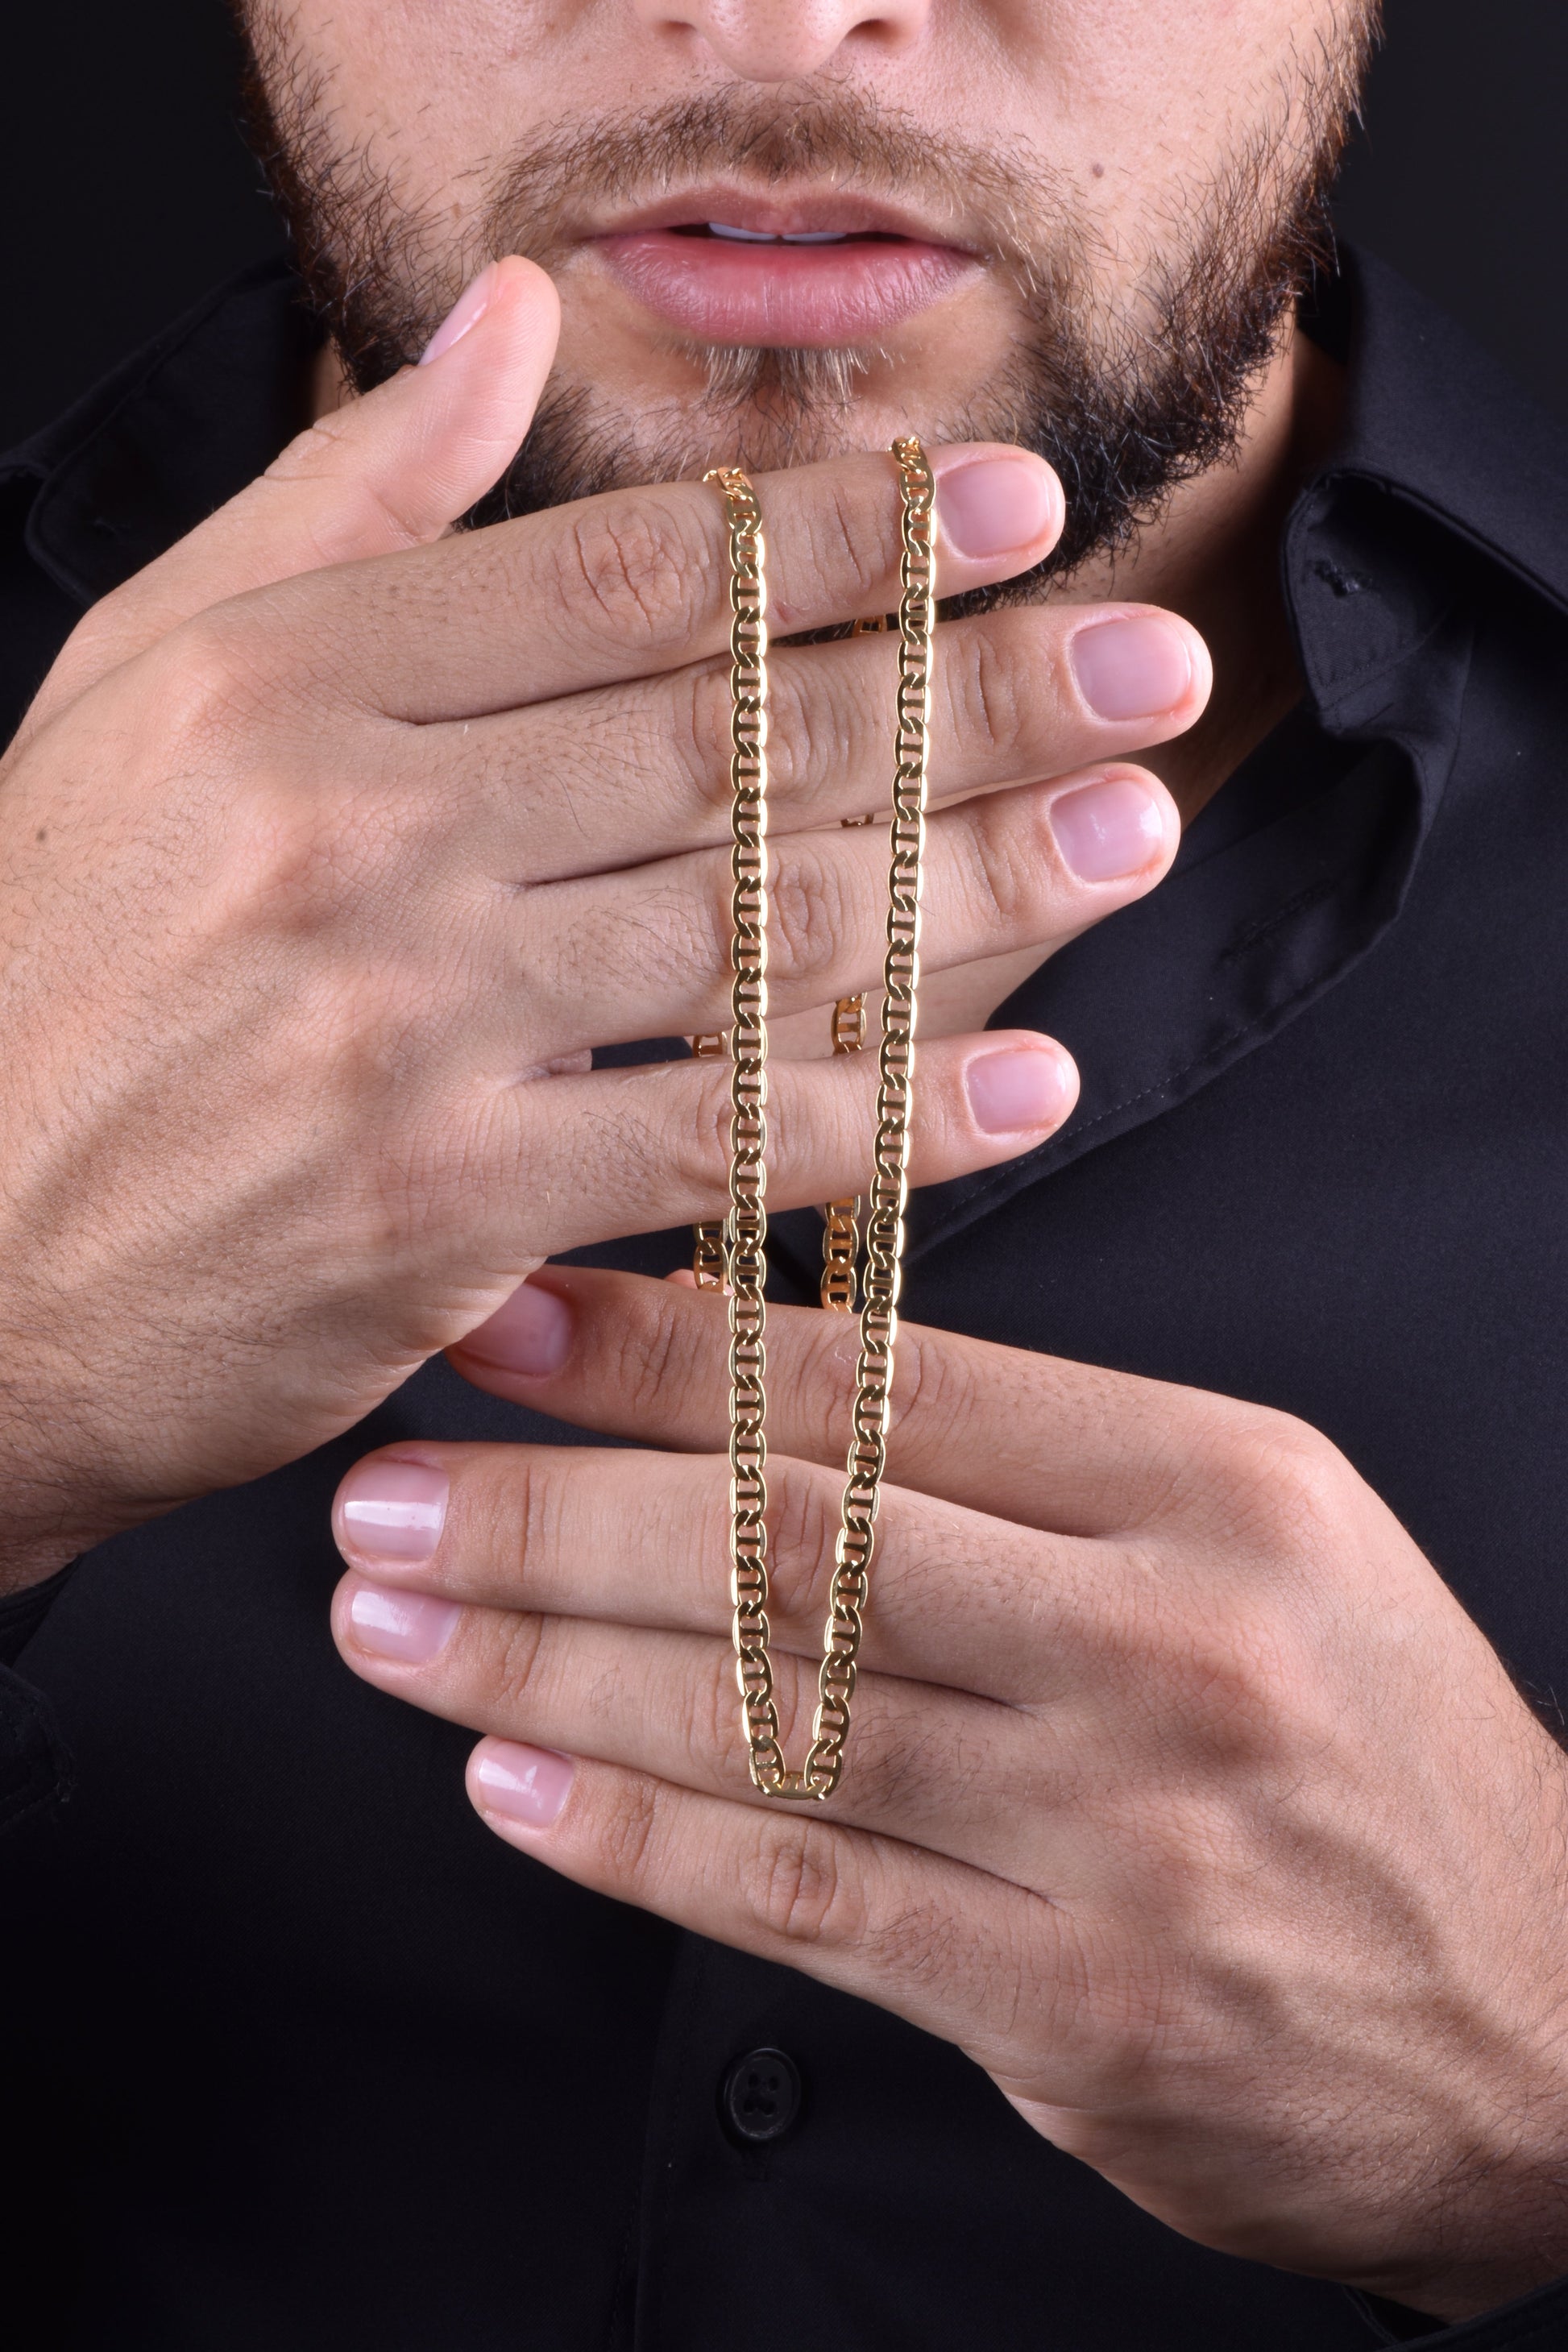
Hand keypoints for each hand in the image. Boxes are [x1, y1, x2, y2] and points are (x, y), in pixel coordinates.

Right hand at [0, 259, 1206, 1590]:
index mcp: (287, 682)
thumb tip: (509, 322)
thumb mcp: (140, 687)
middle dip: (977, 695)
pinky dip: (884, 1114)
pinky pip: (717, 1140)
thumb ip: (337, 506)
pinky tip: (1024, 1078)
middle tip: (1152, 668)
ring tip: (1134, 832)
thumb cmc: (54, 971)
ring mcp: (403, 1022)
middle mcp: (352, 831)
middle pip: (734, 739)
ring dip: (977, 881)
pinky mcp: (443, 1206)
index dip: (846, 544)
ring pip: (753, 926)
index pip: (629, 582)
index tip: (1010, 518)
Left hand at [332, 1265, 1567, 2323]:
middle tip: (381, 1490)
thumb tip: (760, 1386)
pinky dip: (636, 1841)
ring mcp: (1124, 1834)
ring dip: (542, 1668)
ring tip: (390, 1623)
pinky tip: (509, 1785)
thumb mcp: (1254, 1533)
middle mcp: (1167, 1640)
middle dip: (550, 1513)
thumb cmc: (1362, 1739)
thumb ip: (1033, 1465)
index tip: (502, 1330)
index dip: (662, 1353)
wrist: (1546, 2014)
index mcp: (1212, 1482)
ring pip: (770, 1720)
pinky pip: (808, 1901)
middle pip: (793, 1546)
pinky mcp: (1082, 2010)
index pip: (885, 1389)